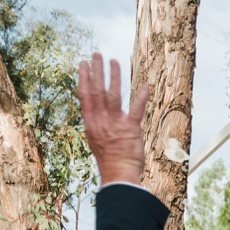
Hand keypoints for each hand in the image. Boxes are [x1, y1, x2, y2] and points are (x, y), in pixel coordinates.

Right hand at [77, 53, 147, 184]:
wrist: (118, 174)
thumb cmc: (108, 159)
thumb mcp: (95, 138)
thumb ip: (95, 122)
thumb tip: (92, 110)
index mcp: (91, 122)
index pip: (84, 95)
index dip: (84, 78)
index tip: (83, 63)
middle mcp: (101, 120)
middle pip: (97, 90)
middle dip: (97, 70)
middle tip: (97, 54)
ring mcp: (115, 123)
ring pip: (113, 95)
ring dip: (114, 76)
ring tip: (114, 61)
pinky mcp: (131, 129)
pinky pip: (137, 109)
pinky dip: (141, 97)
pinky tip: (146, 85)